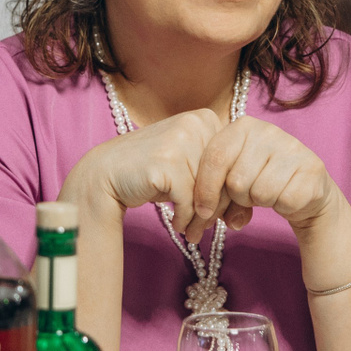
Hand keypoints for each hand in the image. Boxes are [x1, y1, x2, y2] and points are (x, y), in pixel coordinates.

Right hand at [76, 108, 227, 234]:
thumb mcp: (189, 165)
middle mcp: (196, 124)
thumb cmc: (151, 173)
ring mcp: (181, 141)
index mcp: (206, 119)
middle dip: (218, 210)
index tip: (226, 216)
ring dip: (201, 220)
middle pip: (224, 178)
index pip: (234, 163)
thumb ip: (216, 178)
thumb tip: (244, 212)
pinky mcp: (168, 163)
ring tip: (193, 232)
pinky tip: (178, 225)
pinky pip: (189, 202)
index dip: (231, 194)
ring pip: (207, 193)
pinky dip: (185, 219)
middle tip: (208, 230)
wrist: (106, 174)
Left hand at [180, 115, 337, 240]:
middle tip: (250, 194)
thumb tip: (204, 212)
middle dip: (238, 198)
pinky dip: (283, 207)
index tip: (203, 211)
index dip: (205, 190)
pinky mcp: (313, 168)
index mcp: (243, 127)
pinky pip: (284, 201)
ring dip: (261, 203)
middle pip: (236, 181)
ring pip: (260, 193)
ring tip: (269, 193)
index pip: (215, 158)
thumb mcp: (232, 176)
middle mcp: (268, 131)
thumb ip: (214, 188)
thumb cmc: (259, 180)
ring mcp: (293, 148)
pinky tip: (287, 196)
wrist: (304, 189)